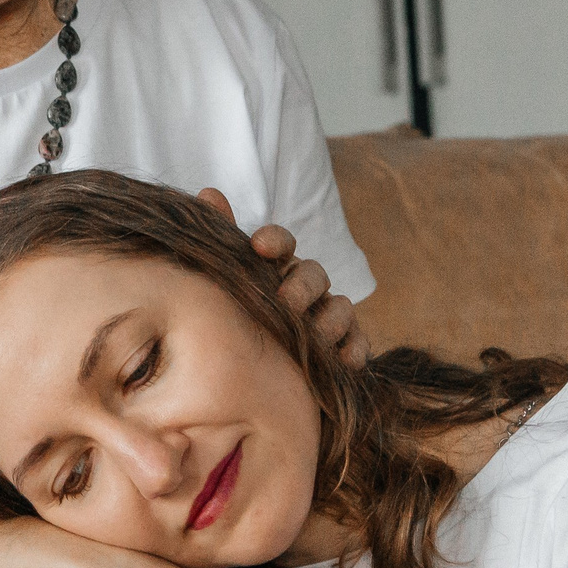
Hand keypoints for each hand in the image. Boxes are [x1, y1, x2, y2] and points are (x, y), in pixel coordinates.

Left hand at [196, 187, 370, 367]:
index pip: (282, 245)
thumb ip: (220, 239)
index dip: (274, 241)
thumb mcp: (224, 281)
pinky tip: (345, 360)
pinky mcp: (343, 347)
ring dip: (330, 320)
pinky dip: (354, 349)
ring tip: (314, 337)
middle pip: (313, 274)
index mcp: (275, 269)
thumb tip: (209, 192)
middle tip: (286, 302)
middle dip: (303, 285)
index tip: (258, 245)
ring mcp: (326, 317)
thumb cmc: (238, 319)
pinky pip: (358, 343)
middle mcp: (304, 289)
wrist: (248, 375)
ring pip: (340, 307)